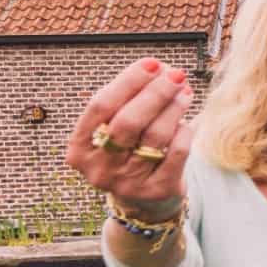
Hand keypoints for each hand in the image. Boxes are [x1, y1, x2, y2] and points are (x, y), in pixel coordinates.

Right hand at [65, 57, 194, 217]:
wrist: (143, 202)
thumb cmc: (127, 152)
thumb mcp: (115, 129)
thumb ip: (128, 99)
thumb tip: (159, 68)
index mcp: (79, 148)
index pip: (100, 106)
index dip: (127, 81)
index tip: (151, 63)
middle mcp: (98, 168)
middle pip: (127, 121)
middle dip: (154, 93)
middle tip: (175, 74)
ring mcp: (126, 183)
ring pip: (154, 136)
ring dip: (173, 108)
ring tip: (185, 91)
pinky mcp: (156, 191)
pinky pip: (175, 154)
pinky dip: (184, 132)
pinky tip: (187, 121)